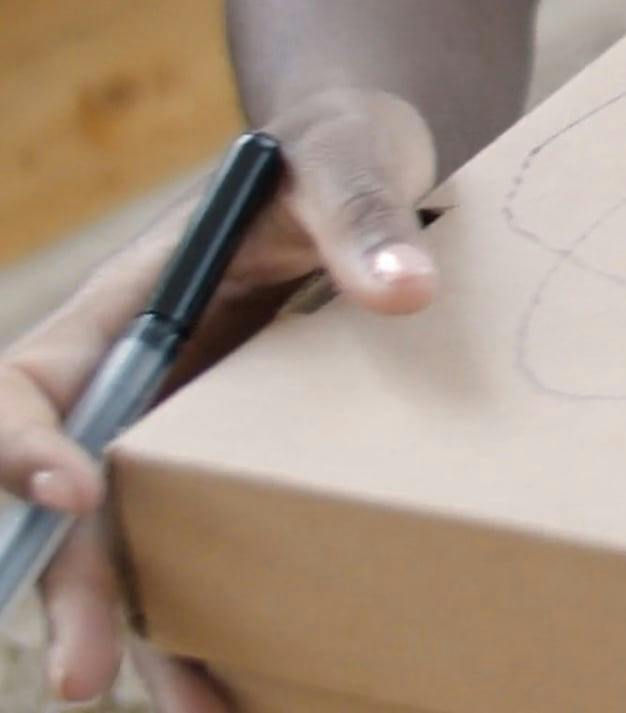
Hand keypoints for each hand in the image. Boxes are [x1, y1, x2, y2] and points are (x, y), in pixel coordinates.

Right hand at [0, 90, 436, 706]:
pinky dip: (214, 619)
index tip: (81, 489)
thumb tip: (403, 291)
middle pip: (57, 502)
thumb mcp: (352, 160)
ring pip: (124, 549)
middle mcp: (127, 387)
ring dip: (138, 631)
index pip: (27, 390)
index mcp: (119, 313)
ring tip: (194, 710)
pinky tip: (249, 685)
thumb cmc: (342, 152)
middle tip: (83, 676)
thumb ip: (365, 218)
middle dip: (65, 587)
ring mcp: (174, 438)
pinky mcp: (233, 470)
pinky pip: (200, 550)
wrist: (379, 175)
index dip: (22, 449)